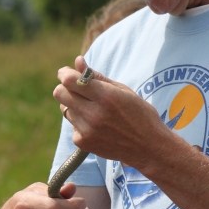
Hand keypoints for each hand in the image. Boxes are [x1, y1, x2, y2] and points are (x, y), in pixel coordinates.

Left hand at [53, 56, 170, 175]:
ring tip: (93, 109)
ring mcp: (87, 130)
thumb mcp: (123, 90)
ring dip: (74, 105)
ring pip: (65, 109)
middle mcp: (94, 114)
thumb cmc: (139, 113)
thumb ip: (97, 76)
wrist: (148, 147)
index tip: (66, 73)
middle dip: (65, 87)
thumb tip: (77, 61)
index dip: (65, 74)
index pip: (69, 80)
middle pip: (59, 93)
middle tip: (75, 88)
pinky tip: (96, 125)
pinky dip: (80, 122)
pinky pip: (72, 125)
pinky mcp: (83, 143)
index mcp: (105, 96)